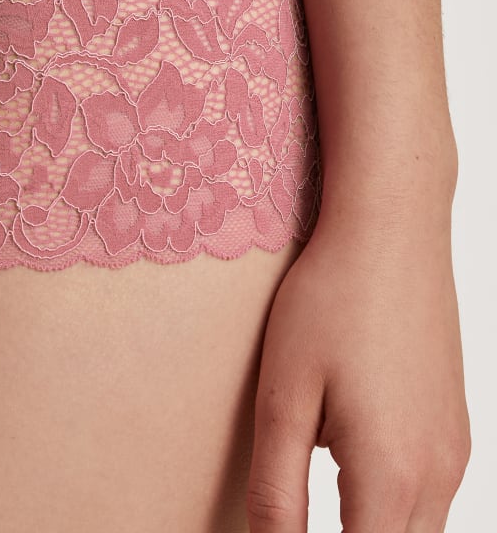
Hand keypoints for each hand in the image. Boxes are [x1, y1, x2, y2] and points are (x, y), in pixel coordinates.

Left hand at [245, 192, 470, 531]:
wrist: (391, 230)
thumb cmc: (329, 302)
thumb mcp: (284, 396)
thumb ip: (278, 491)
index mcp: (390, 475)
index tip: (281, 528)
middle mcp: (437, 473)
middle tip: (295, 510)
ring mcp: (454, 448)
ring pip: (415, 530)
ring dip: (368, 526)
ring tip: (316, 491)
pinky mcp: (455, 424)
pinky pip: (429, 494)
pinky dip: (390, 501)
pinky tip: (351, 458)